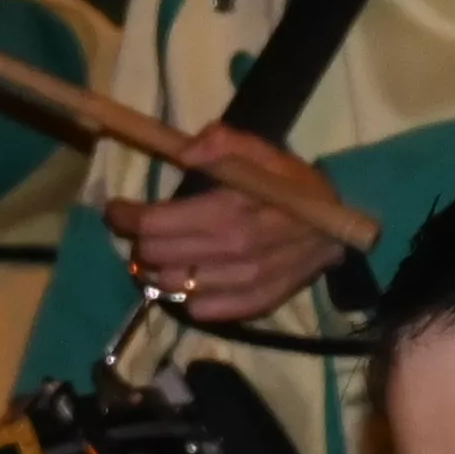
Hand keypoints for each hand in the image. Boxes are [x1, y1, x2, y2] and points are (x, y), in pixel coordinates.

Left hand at [101, 129, 353, 326]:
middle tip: (145, 227)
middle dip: (141, 239)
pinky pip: (199, 310)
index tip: (118, 209)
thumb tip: (183, 152)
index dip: (125, 216)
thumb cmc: (293, 186)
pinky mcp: (251, 304)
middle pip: (155, 255)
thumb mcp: (263, 152)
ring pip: (171, 285)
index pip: (153, 223)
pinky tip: (194, 276)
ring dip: (160, 268)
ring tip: (167, 252)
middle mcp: (231, 254)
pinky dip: (188, 295)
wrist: (337, 228)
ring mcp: (240, 284)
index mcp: (228, 213)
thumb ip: (222, 143)